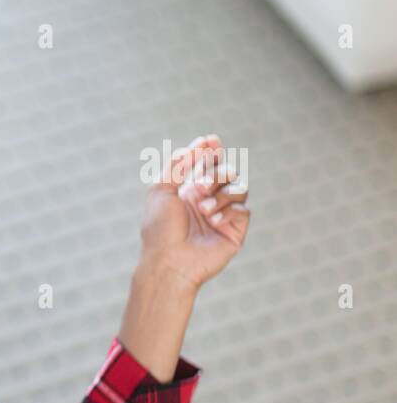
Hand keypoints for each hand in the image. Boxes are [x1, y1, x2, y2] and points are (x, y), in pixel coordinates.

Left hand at [138, 134, 251, 292]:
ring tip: (202, 209)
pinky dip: (227, 210)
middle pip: (227, 171)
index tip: (211, 139)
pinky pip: (242, 209)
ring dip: (220, 194)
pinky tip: (211, 220)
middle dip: (215, 173)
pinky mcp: (234, 230)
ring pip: (239, 187)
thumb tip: (194, 146)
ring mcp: (223, 215)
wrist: (168, 262)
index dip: (211, 150)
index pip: (208, 164)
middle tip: (199, 186)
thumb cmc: (159, 230)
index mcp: (190, 190)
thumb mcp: (160, 192)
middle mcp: (208, 200)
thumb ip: (177, 167)